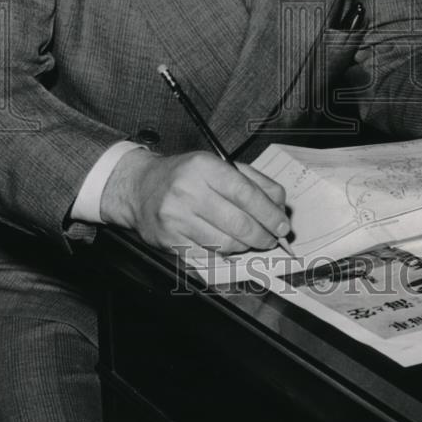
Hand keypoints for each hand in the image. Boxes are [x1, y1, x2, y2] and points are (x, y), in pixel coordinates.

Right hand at [99, 148, 289, 257]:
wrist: (139, 188)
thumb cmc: (184, 175)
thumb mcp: (217, 164)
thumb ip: (253, 181)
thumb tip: (279, 206)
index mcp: (203, 167)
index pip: (246, 194)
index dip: (269, 213)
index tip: (282, 225)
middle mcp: (188, 191)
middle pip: (239, 223)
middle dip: (263, 235)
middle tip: (271, 238)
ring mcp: (176, 218)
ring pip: (226, 244)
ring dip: (245, 247)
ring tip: (249, 241)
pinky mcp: (170, 241)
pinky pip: (208, 256)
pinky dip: (224, 256)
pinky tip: (228, 247)